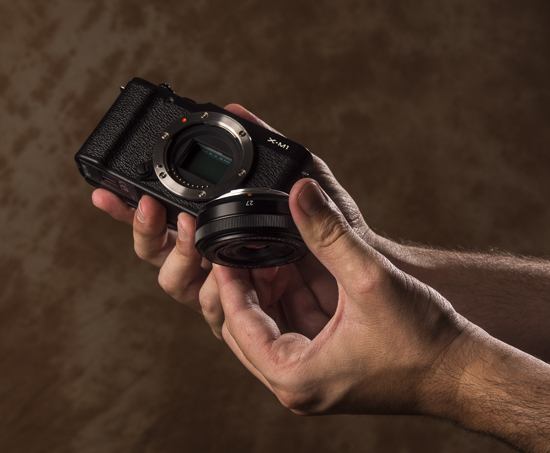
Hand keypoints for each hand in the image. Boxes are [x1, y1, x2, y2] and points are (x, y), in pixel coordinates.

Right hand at [92, 105, 370, 338]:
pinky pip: (216, 314)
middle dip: (145, 233)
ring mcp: (235, 290)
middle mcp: (222, 261)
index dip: (133, 210)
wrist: (373, 267)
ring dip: (175, 257)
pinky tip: (219, 272)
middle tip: (152, 208)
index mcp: (225, 229)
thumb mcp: (307, 175)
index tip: (109, 192)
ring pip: (179, 285)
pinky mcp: (254, 317)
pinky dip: (211, 292)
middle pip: (160, 257)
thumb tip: (235, 106)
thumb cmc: (340, 223)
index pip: (165, 223)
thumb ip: (268, 144)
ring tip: (186, 229)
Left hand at [214, 178, 467, 414]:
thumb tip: (299, 192)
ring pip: (265, 328)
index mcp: (294, 376)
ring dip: (265, 290)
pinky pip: (289, 328)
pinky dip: (287, 298)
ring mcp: (309, 376)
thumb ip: (329, 233)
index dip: (227, 281)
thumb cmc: (422, 340)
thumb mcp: (368, 279)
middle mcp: (295, 385)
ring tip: (265, 252)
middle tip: (241, 247)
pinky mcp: (323, 365)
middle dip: (243, 286)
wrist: (458, 370)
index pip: (239, 323)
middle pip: (244, 329)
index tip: (221, 248)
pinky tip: (291, 268)